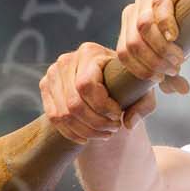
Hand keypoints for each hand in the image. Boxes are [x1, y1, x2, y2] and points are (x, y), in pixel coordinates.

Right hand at [40, 42, 155, 144]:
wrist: (107, 76)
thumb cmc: (127, 81)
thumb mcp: (142, 90)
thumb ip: (144, 105)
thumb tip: (128, 124)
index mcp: (89, 52)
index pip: (86, 86)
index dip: (102, 107)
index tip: (118, 115)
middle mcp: (66, 60)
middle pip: (74, 103)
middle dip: (96, 123)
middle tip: (113, 129)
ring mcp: (52, 73)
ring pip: (63, 113)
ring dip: (85, 131)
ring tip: (104, 134)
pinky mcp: (45, 86)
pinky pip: (53, 117)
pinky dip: (70, 132)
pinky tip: (87, 138)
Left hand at [114, 0, 189, 96]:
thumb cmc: (187, 41)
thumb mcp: (175, 62)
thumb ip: (169, 79)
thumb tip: (174, 94)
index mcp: (127, 29)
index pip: (123, 53)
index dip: (140, 69)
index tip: (160, 78)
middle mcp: (133, 11)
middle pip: (132, 42)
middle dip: (154, 61)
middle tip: (173, 70)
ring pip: (143, 26)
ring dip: (161, 48)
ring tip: (179, 57)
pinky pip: (159, 5)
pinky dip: (166, 25)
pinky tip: (175, 37)